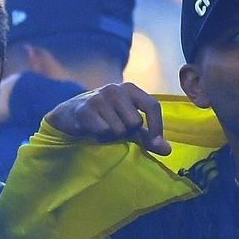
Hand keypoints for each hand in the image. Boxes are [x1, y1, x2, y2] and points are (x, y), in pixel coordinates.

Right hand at [46, 82, 170, 155]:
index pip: (152, 106)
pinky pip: (103, 131)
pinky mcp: (85, 109)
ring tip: (103, 128)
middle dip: (127, 132)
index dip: (157, 126)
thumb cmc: (106, 117)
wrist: (70, 114)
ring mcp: (99, 97)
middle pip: (135, 122)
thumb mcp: (128, 125)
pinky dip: (100, 136)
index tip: (156, 144)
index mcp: (131, 89)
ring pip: (119, 129)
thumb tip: (167, 150)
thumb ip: (148, 137)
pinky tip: (93, 129)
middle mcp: (116, 89)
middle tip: (115, 128)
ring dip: (112, 135)